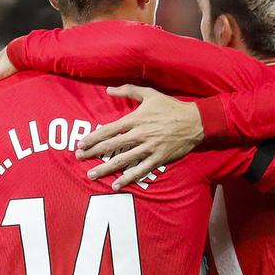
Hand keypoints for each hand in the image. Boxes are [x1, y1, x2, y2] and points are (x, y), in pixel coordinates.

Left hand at [77, 85, 201, 187]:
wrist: (195, 121)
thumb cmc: (171, 107)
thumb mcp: (150, 94)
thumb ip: (128, 91)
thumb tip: (108, 90)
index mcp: (135, 119)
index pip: (109, 130)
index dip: (93, 137)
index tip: (81, 143)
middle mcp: (139, 135)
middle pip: (111, 146)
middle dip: (93, 152)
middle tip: (79, 157)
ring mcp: (148, 149)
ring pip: (122, 160)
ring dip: (105, 168)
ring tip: (91, 174)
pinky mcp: (158, 159)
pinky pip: (140, 171)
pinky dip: (127, 179)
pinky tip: (116, 185)